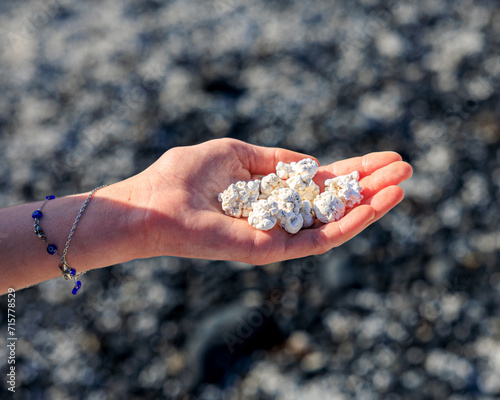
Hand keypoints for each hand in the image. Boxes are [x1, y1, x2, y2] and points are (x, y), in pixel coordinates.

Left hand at [135, 138, 411, 264]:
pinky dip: (349, 223)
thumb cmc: (185, 175)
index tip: (383, 158)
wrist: (154, 203)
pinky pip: (319, 238)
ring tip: (402, 184)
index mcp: (271, 194)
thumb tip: (308, 161)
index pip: (320, 184)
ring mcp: (279, 236)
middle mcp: (279, 217)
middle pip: (334, 202)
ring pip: (334, 222)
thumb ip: (273, 159)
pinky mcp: (273, 250)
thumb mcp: (235, 153)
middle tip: (405, 169)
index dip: (352, 170)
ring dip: (370, 204)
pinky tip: (376, 204)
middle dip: (370, 185)